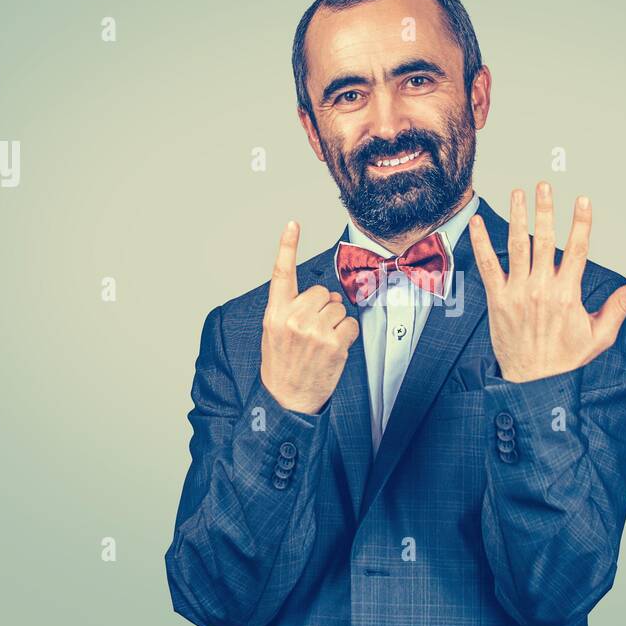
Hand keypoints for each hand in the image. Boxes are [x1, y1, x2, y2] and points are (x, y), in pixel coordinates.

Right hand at [260, 221, 358, 413]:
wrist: (287, 401)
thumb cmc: (282, 365)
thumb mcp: (274, 334)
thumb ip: (293, 309)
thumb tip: (325, 296)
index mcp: (275, 314)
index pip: (281, 274)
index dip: (287, 247)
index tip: (293, 224)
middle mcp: (292, 319)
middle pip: (322, 292)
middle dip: (324, 307)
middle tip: (315, 330)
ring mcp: (314, 331)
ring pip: (339, 307)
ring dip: (336, 322)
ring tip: (322, 343)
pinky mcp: (334, 344)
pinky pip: (350, 324)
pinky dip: (347, 335)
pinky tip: (333, 349)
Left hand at [468, 182, 625, 382]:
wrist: (532, 382)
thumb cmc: (566, 360)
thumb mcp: (599, 336)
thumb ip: (619, 308)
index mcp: (568, 294)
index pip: (578, 249)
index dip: (581, 222)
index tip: (582, 199)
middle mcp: (542, 288)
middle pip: (545, 239)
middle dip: (545, 209)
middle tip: (544, 185)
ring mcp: (517, 292)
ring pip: (517, 246)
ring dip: (517, 216)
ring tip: (518, 194)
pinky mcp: (497, 299)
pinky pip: (488, 265)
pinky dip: (482, 243)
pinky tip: (478, 223)